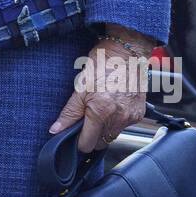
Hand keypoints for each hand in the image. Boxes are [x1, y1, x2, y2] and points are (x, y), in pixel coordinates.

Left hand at [49, 27, 153, 152]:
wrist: (127, 52)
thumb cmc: (103, 64)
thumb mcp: (80, 87)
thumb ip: (69, 113)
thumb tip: (56, 130)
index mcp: (101, 111)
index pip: (87, 143)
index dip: (78, 141)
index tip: (74, 135)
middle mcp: (119, 117)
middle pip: (101, 142)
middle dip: (91, 136)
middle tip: (86, 119)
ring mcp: (131, 117)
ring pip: (113, 135)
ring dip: (104, 129)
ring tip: (100, 109)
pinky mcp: (139, 114)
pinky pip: (123, 127)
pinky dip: (116, 121)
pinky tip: (112, 106)